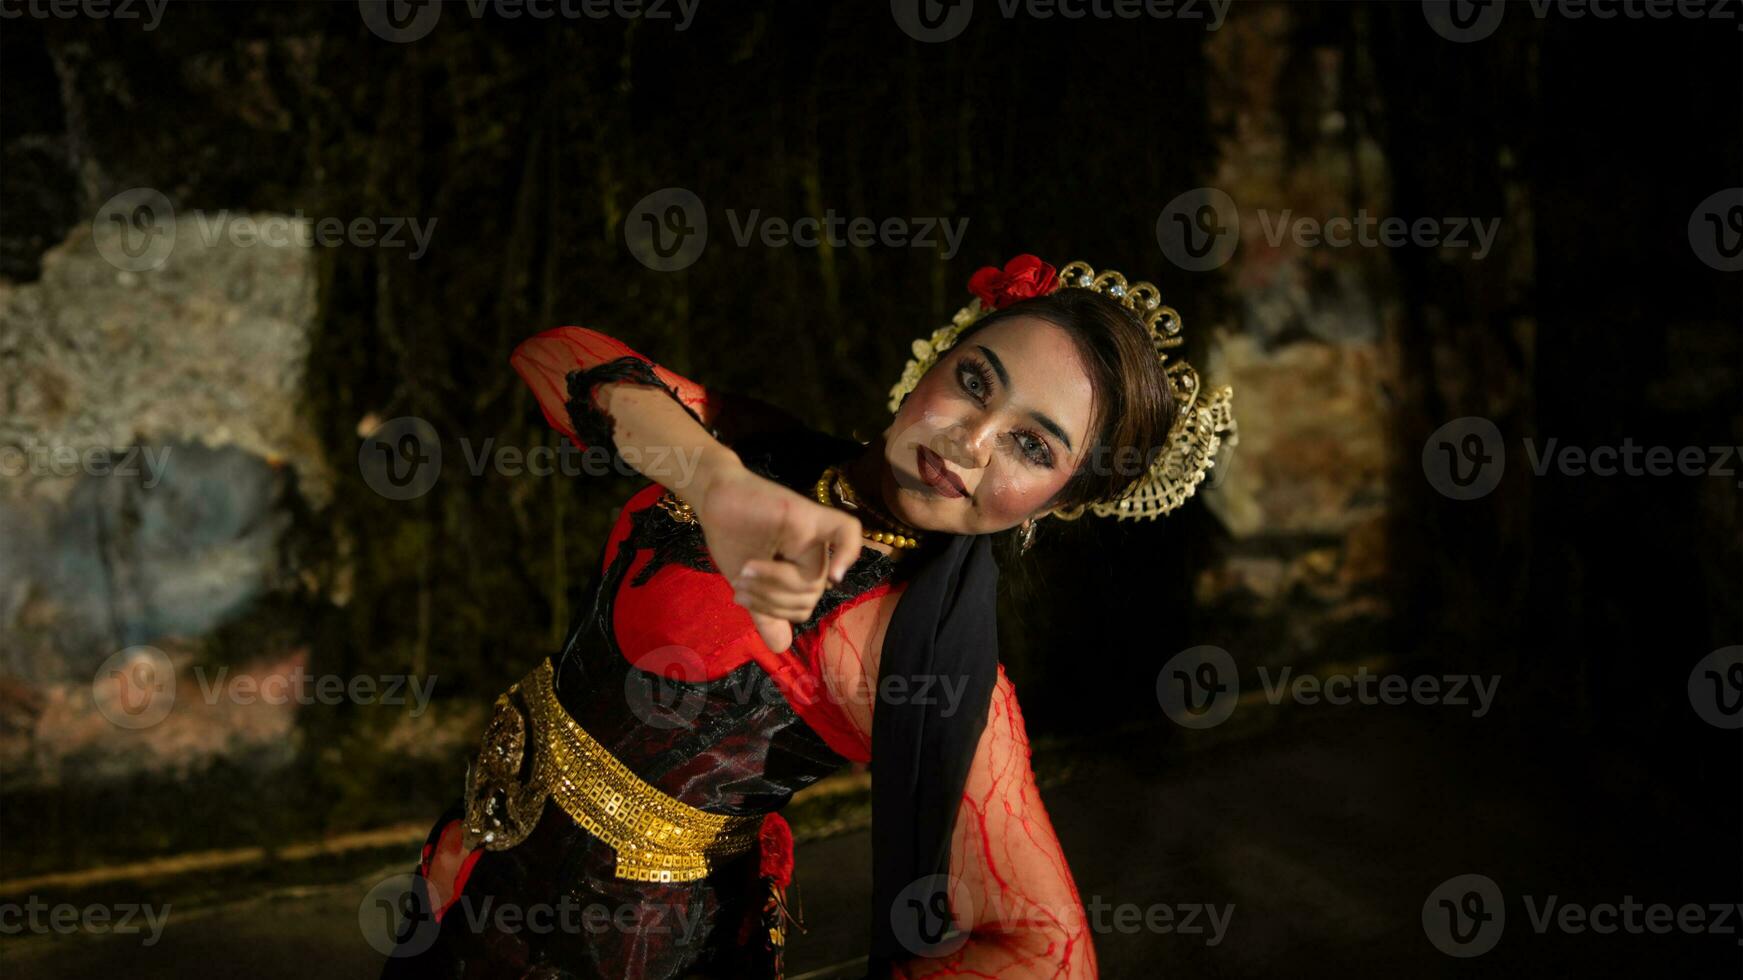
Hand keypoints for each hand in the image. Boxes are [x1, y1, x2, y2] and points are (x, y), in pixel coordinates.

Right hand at [689, 462, 862, 651]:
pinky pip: (846, 532)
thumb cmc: (731, 536)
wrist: (712, 500)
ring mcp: (815, 533)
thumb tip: (782, 647)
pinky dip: (847, 553)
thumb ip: (767, 614)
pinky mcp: (808, 515)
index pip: (804, 606)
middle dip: (770, 596)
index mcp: (806, 569)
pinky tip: (837, 573)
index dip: (775, 611)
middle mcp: (817, 552)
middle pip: (810, 595)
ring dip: (772, 581)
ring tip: (745, 568)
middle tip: (741, 580)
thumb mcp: (748, 585)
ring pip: (813, 580)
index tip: (742, 600)